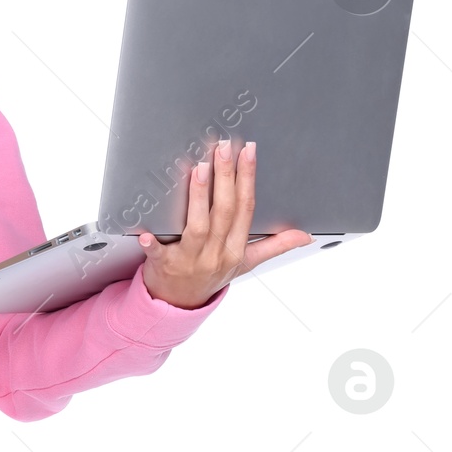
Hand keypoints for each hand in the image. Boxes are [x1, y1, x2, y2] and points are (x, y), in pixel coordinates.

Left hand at [136, 139, 311, 308]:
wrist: (180, 303)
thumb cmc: (212, 276)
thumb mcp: (247, 263)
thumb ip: (274, 246)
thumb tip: (305, 236)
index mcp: (236, 249)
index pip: (246, 208)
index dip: (248, 179)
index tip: (248, 152)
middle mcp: (216, 253)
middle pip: (225, 211)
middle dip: (226, 177)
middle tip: (224, 148)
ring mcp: (191, 260)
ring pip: (198, 226)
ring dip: (200, 197)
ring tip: (200, 168)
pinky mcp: (165, 266)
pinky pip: (158, 254)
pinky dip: (153, 244)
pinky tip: (146, 232)